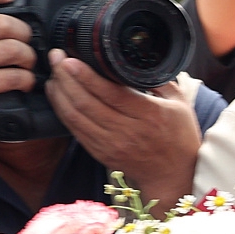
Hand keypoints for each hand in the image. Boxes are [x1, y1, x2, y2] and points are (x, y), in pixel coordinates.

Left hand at [45, 54, 199, 203]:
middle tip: (56, 58)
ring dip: (60, 93)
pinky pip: (75, 130)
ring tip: (53, 74)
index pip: (111, 93)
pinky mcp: (101, 153)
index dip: (86, 76)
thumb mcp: (180, 104)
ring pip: (76, 116)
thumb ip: (160, 81)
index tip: (70, 60)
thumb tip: (138, 60)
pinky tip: (58, 96)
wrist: (174, 175)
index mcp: (151, 115)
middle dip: (66, 78)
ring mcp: (112, 144)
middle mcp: (129, 131)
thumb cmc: (179, 137)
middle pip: (87, 102)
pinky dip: (62, 111)